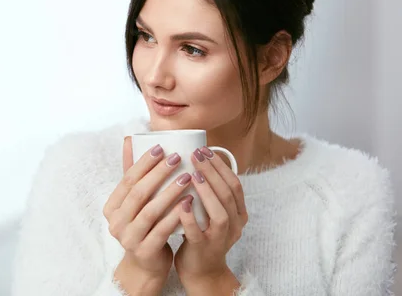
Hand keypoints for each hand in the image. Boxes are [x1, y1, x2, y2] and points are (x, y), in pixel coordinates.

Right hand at [103, 137, 193, 285]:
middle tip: (177, 158)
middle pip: (138, 193)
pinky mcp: (144, 251)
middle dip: (158, 173)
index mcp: (111, 207)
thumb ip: (132, 174)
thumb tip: (129, 140)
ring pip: (150, 210)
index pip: (127, 180)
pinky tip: (189, 202)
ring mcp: (128, 239)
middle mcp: (116, 223)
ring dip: (170, 192)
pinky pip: (162, 230)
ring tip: (187, 177)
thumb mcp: (135, 202)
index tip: (161, 147)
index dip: (143, 163)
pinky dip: (176, 215)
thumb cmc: (143, 226)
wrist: (146, 266)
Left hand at [174, 146, 247, 289]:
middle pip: (228, 194)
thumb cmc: (202, 233)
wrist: (201, 270)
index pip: (234, 184)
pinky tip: (181, 204)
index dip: (220, 165)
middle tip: (196, 154)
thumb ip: (210, 190)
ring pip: (220, 213)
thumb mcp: (212, 211)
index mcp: (238, 213)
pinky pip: (198, 233)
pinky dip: (190, 218)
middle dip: (212, 172)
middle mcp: (234, 225)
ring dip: (207, 191)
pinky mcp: (204, 249)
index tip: (205, 149)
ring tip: (193, 174)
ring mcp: (220, 238)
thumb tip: (196, 157)